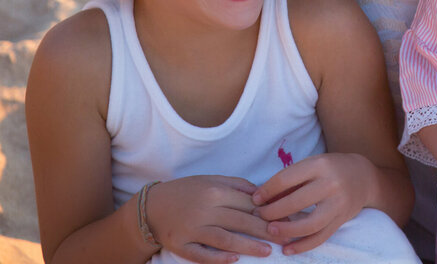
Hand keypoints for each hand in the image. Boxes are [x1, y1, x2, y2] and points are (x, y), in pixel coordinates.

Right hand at [145, 175, 274, 262]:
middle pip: (240, 221)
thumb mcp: (210, 180)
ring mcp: (192, 229)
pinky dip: (218, 258)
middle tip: (285, 238)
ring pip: (225, 238)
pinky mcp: (181, 245)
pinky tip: (235, 260)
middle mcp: (204, 209)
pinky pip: (202, 254)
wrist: (151, 207)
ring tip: (267, 251)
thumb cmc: (186, 192)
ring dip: (248, 246)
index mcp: (214, 191)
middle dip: (265, 230)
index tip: (285, 219)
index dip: (268, 212)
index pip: (247, 203)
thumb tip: (262, 195)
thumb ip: (236, 185)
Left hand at [250, 153, 370, 253]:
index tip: (255, 199)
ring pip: (309, 224)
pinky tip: (288, 250)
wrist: (363, 176)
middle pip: (296, 202)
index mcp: (320, 165)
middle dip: (273, 211)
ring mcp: (338, 204)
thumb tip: (262, 198)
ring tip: (271, 231)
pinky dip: (303, 246)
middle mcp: (331, 184)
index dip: (267, 190)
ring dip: (286, 231)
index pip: (286, 179)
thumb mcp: (312, 165)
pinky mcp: (342, 220)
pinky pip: (321, 237)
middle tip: (259, 216)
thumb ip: (290, 180)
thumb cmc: (330, 169)